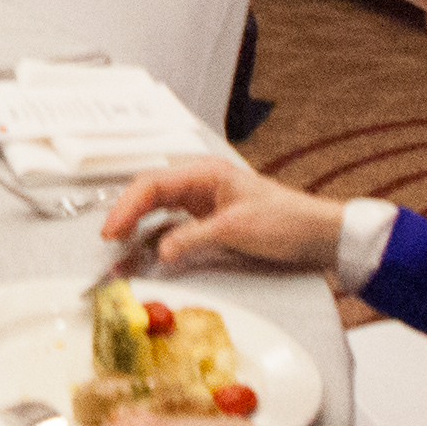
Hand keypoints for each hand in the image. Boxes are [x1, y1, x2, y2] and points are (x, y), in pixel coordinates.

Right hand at [95, 154, 361, 279]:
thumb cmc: (285, 222)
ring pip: (158, 206)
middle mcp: (201, 183)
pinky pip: (173, 222)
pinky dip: (155, 233)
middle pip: (150, 192)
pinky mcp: (210, 218)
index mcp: (205, 174)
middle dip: (125, 213)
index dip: (126, 207)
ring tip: (120, 244)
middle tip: (108, 240)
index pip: (152, 184)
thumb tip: (159, 251)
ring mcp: (205, 200)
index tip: (111, 230)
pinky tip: (147, 247)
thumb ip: (194, 239)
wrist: (319, 233)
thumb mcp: (237, 231)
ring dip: (137, 223)